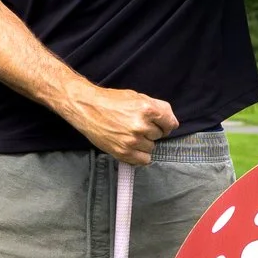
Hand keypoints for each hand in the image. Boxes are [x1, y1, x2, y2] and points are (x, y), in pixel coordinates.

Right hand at [63, 84, 177, 165]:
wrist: (87, 108)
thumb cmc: (111, 101)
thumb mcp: (137, 97)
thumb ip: (156, 108)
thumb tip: (170, 122)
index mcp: (148, 109)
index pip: (170, 123)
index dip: (166, 124)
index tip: (160, 124)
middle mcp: (141, 125)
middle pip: (159, 135)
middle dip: (151, 131)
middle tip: (136, 125)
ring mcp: (132, 140)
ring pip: (151, 147)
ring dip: (144, 142)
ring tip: (130, 134)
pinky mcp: (123, 152)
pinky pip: (143, 160)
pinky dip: (140, 155)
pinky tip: (131, 146)